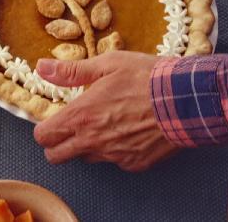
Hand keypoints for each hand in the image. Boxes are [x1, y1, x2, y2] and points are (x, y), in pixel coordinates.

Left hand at [32, 52, 179, 170]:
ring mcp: (113, 155)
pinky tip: (131, 130)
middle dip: (58, 144)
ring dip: (89, 145)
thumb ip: (72, 71)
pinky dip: (117, 149)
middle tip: (73, 127)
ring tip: (108, 123)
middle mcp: (92, 141)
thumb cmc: (147, 78)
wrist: (185, 100)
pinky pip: (115, 160)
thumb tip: (42, 67)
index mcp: (81, 115)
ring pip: (86, 158)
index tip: (56, 118)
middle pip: (56, 156)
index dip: (45, 128)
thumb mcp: (108, 64)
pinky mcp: (133, 163)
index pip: (43, 135)